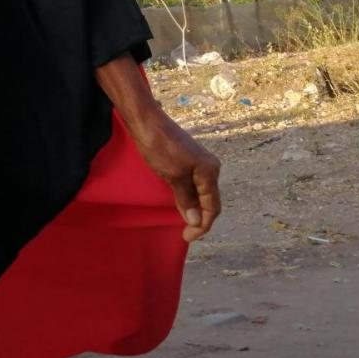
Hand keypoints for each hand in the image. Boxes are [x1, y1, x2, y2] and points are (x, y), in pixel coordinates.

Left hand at [127, 109, 221, 242]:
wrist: (146, 120)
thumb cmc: (160, 147)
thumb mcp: (173, 175)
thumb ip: (186, 199)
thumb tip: (197, 220)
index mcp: (210, 172)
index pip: (212, 207)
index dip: (202, 226)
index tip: (186, 237)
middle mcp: (209, 167)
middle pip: (209, 200)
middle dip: (199, 218)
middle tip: (184, 233)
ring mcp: (198, 162)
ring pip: (200, 192)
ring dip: (193, 208)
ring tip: (181, 222)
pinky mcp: (186, 159)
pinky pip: (192, 184)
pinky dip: (187, 197)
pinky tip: (178, 202)